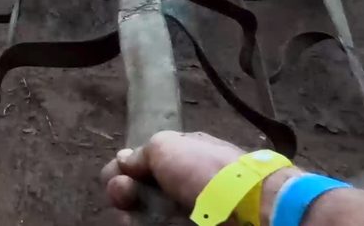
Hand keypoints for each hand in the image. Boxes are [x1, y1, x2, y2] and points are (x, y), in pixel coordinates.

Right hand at [101, 131, 245, 215]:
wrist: (245, 207)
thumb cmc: (203, 169)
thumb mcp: (165, 145)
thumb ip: (140, 153)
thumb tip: (123, 160)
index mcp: (178, 156)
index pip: (139, 162)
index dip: (122, 168)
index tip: (119, 172)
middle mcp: (177, 183)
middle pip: (135, 190)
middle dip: (120, 190)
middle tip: (124, 192)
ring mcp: (181, 211)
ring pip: (140, 214)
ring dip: (129, 213)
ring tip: (131, 215)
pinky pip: (152, 225)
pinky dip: (140, 224)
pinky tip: (138, 223)